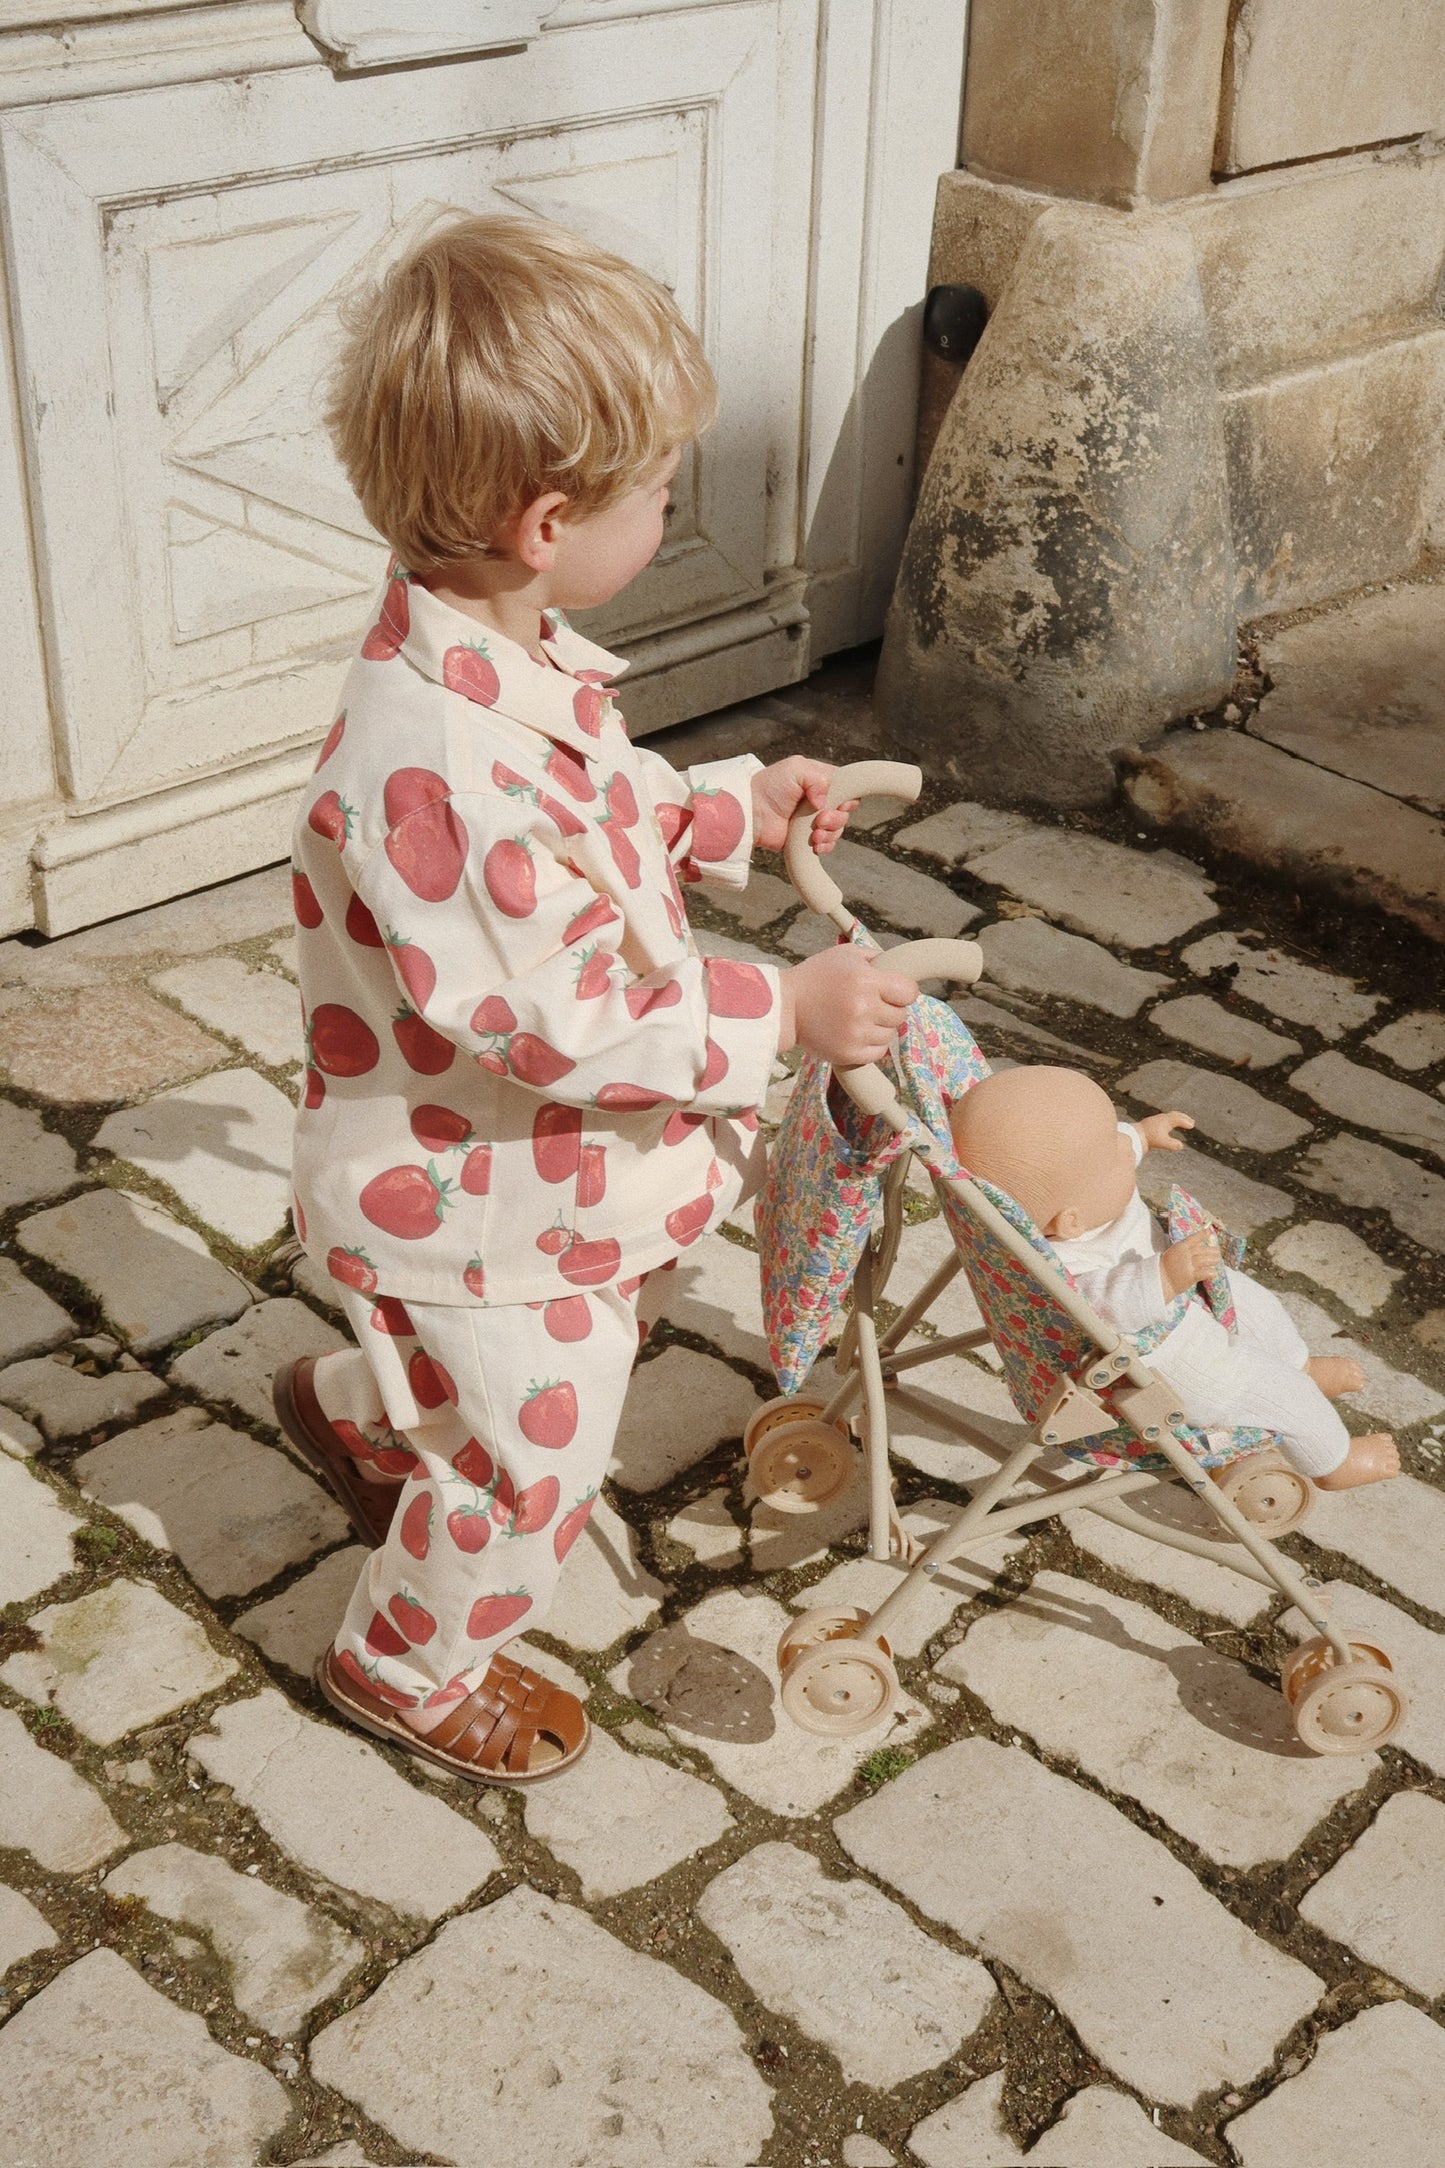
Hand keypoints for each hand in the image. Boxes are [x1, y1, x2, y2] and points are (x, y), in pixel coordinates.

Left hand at [750, 757, 856, 854]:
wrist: (751, 812)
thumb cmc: (769, 787)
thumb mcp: (796, 768)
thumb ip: (818, 777)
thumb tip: (825, 800)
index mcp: (820, 782)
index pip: (847, 789)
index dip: (847, 797)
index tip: (840, 802)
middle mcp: (820, 801)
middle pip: (844, 812)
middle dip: (836, 818)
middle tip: (820, 819)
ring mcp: (813, 821)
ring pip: (837, 830)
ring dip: (830, 833)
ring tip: (814, 833)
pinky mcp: (807, 838)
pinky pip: (827, 845)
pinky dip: (825, 846)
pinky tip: (815, 843)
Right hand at [778, 945, 917, 1065]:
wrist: (784, 1006)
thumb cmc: (815, 977)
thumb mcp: (844, 955)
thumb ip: (875, 957)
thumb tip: (901, 967)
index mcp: (866, 980)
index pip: (909, 992)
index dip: (904, 991)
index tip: (895, 992)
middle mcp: (863, 1007)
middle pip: (901, 1014)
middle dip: (891, 1008)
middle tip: (872, 1005)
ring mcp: (856, 1033)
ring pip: (890, 1034)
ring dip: (880, 1027)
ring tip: (860, 1019)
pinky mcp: (848, 1053)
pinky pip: (878, 1053)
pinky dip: (872, 1045)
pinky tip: (858, 1034)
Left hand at [1135, 1110, 1193, 1153]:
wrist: (1134, 1135)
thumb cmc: (1149, 1138)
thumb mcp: (1162, 1143)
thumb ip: (1172, 1144)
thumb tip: (1181, 1146)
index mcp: (1166, 1121)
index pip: (1178, 1119)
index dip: (1186, 1122)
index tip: (1192, 1126)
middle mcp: (1162, 1118)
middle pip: (1175, 1115)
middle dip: (1184, 1118)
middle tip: (1191, 1122)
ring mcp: (1156, 1120)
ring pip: (1169, 1117)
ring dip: (1177, 1119)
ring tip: (1182, 1123)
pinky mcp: (1151, 1124)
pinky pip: (1164, 1120)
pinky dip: (1170, 1121)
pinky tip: (1168, 1127)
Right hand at [1160, 1227, 1221, 1298]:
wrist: (1159, 1281)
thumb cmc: (1165, 1268)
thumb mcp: (1172, 1254)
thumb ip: (1184, 1250)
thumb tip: (1197, 1246)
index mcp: (1179, 1247)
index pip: (1193, 1239)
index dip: (1202, 1235)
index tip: (1209, 1232)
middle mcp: (1184, 1255)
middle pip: (1202, 1250)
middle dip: (1212, 1251)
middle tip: (1217, 1252)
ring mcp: (1188, 1265)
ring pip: (1206, 1260)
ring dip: (1213, 1260)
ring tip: (1217, 1260)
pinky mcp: (1191, 1276)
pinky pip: (1205, 1273)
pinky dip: (1211, 1273)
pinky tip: (1214, 1273)